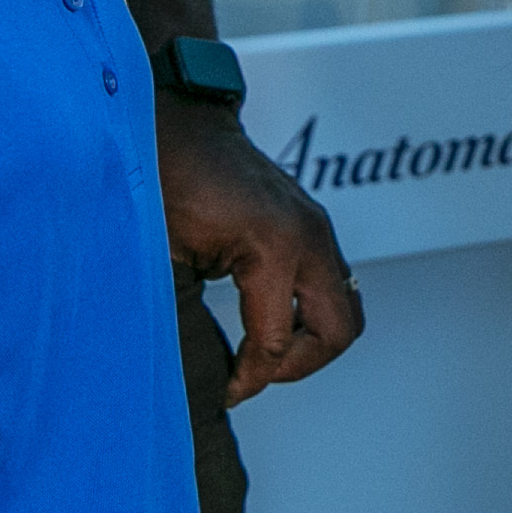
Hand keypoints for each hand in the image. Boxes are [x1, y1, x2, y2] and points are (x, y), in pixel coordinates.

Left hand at [157, 96, 361, 399]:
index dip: (249, 379)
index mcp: (272, 246)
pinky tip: (265, 316)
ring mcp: (317, 228)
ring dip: (309, 338)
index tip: (224, 391)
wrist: (180, 120)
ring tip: (262, 348)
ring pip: (346, 308)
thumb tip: (194, 368)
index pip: (274, 342)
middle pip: (339, 331)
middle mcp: (308, 236)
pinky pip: (331, 283)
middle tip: (255, 371)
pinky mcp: (313, 225)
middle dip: (297, 363)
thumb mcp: (166, 254)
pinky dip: (306, 310)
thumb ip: (187, 313)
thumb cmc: (167, 175)